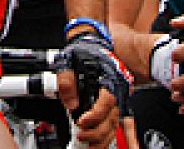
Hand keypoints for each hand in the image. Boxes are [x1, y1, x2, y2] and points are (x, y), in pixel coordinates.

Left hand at [58, 32, 135, 148]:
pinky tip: (94, 143)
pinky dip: (104, 137)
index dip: (95, 115)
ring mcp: (115, 101)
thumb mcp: (70, 61)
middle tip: (81, 135)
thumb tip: (70, 104)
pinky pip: (112, 126)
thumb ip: (67, 82)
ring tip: (87, 145)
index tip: (81, 122)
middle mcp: (116, 91)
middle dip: (96, 132)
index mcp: (108, 79)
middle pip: (112, 119)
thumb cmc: (84, 53)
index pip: (107, 102)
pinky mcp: (112, 107)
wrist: (92, 46)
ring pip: (114, 126)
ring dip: (101, 139)